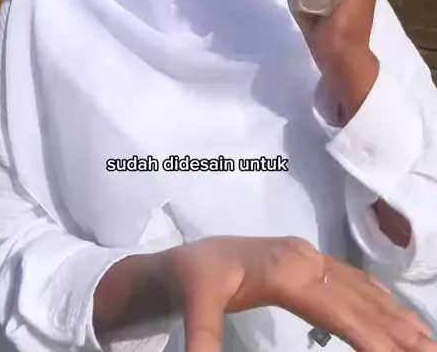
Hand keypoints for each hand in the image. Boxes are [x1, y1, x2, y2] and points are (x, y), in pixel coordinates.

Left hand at [166, 236, 434, 351]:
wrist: (184, 255)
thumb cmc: (191, 278)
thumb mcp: (194, 306)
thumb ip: (203, 339)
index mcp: (284, 271)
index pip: (338, 309)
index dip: (372, 336)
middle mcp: (304, 259)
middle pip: (360, 298)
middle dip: (399, 329)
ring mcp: (307, 257)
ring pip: (362, 288)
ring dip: (397, 314)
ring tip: (428, 340)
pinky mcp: (305, 261)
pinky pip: (352, 280)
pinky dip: (380, 298)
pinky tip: (397, 312)